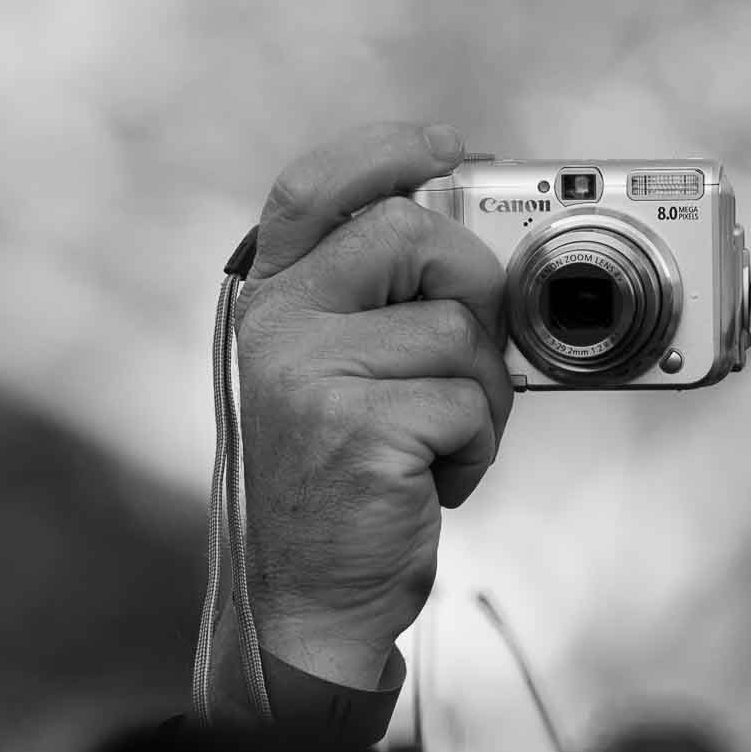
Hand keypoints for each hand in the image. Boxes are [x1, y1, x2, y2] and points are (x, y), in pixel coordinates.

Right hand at [230, 123, 513, 687]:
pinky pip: (470, 401)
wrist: (310, 602)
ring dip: (479, 393)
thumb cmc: (345, 481)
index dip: (385, 152)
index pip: (313, 188)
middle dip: (472, 286)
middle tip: (464, 354)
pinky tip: (429, 481)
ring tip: (434, 443)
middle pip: (413, 232)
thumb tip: (479, 236)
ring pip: (460, 328)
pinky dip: (476, 446)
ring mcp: (310, 375)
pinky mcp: (359, 429)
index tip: (450, 149)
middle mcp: (277, 326)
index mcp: (270, 302)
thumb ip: (380, 302)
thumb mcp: (341, 373)